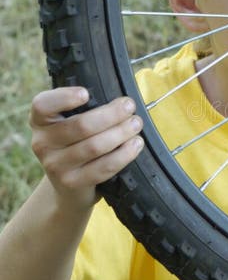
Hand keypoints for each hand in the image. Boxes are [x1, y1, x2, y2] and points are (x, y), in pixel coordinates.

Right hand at [29, 87, 143, 209]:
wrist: (69, 185)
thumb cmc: (75, 143)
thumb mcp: (69, 123)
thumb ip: (84, 109)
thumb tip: (120, 100)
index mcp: (40, 121)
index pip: (43, 105)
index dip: (64, 98)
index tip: (86, 94)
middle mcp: (42, 143)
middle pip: (81, 125)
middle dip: (111, 114)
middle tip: (130, 107)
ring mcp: (55, 165)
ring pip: (94, 146)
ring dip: (121, 133)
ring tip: (136, 124)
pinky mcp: (71, 183)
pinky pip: (103, 167)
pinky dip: (124, 154)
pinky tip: (136, 144)